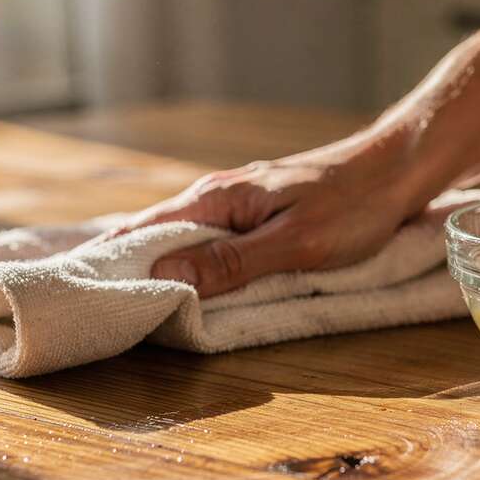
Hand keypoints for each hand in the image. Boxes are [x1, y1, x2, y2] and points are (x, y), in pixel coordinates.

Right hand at [104, 136, 426, 297]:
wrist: (397, 170)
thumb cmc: (353, 206)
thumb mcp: (295, 243)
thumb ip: (233, 261)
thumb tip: (167, 275)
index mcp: (217, 198)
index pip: (143, 232)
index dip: (112, 263)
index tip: (81, 296)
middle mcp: (216, 196)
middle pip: (154, 236)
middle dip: (124, 269)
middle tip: (92, 309)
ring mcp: (235, 205)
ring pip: (181, 240)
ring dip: (157, 269)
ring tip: (124, 304)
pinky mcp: (255, 217)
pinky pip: (209, 243)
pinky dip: (191, 264)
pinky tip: (183, 286)